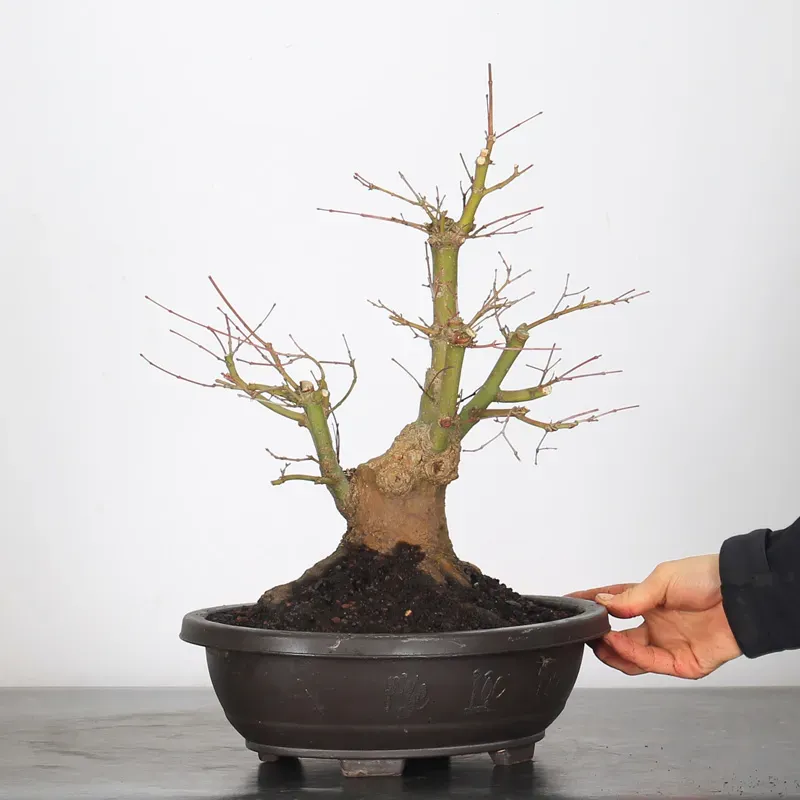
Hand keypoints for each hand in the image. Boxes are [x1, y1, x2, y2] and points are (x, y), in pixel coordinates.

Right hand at [568, 555, 741, 678]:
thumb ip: (632, 597)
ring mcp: (667, 645)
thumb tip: (602, 604)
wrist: (741, 596)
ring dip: (610, 650)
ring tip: (597, 640)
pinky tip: (616, 643)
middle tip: (583, 630)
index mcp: (648, 601)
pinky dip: (629, 655)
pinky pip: (650, 664)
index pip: (612, 603)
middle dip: (598, 635)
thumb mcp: (661, 580)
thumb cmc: (705, 579)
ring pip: (630, 657)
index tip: (567, 601)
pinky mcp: (682, 664)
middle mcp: (655, 625)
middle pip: (618, 637)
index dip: (590, 603)